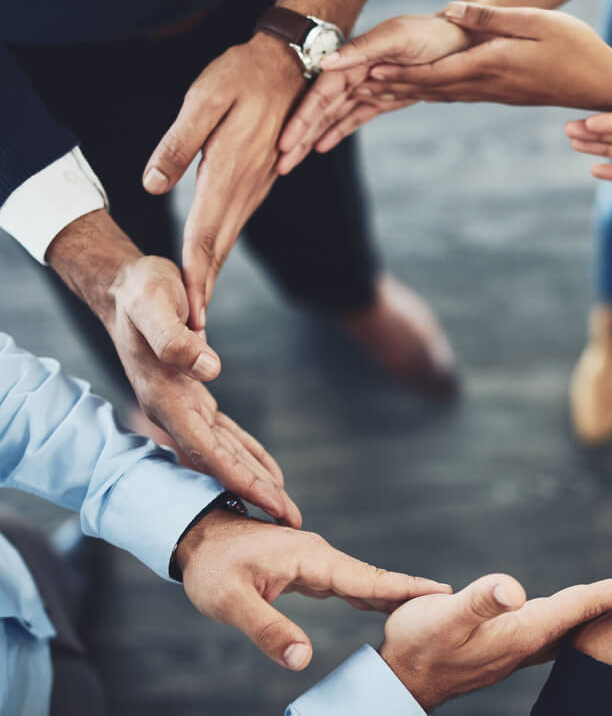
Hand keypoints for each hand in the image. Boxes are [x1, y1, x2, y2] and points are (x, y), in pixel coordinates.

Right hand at [46, 211, 299, 525]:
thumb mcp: (155, 305)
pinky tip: (266, 471)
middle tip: (292, 521)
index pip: (208, 450)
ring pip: (225, 453)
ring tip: (283, 507)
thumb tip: (209, 368)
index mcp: (166, 397)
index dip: (239, 479)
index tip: (269, 502)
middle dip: (254, 493)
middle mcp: (174, 411)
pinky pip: (225, 434)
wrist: (125, 286)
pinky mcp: (193, 395)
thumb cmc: (141, 292)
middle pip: (220, 462)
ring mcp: (183, 407)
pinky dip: (247, 453)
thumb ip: (175, 338)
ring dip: (253, 480)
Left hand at [143, 34, 307, 329]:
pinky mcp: (259, 182)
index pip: (205, 236)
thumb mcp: (203, 99)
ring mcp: (256, 187)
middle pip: (219, 248)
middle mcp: (245, 189)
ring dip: (212, 274)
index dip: (194, 277)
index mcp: (228, 173)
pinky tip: (211, 263)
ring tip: (199, 308)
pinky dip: (221, 251)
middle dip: (203, 290)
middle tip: (193, 331)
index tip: (190, 313)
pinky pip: (236, 224)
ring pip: (228, 239)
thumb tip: (152, 186)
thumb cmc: (242, 76)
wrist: (293, 68)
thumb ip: (178, 144)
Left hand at [176, 510, 450, 669]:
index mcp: (310, 558)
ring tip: (424, 604)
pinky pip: (345, 581)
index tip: (440, 590)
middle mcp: (319, 554)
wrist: (196, 534)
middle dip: (408, 589)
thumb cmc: (211, 568)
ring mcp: (313, 558)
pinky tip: (379, 601)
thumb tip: (303, 659)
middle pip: (372, 576)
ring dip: (390, 590)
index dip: (403, 587)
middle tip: (446, 599)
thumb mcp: (231, 602)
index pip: (366, 577)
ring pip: (360, 578)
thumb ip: (268, 629)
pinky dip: (367, 591)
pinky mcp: (305, 566)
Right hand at [277, 14, 474, 171]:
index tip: (285, 142)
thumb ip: (363, 49)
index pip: (320, 95)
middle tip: (279, 164)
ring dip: (310, 140)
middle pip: (320, 111)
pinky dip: (336, 134)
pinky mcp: (380, 99)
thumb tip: (328, 63)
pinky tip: (319, 149)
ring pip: (332, 119)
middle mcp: (355, 75)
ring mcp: (366, 88)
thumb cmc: (429, 35)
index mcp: (353, 60)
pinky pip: (353, 119)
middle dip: (298, 137)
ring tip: (290, 163)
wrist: (459, 43)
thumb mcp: (397, 37)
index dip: (301, 119)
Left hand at [347, 2, 611, 110]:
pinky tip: (415, 93)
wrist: (601, 83)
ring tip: (371, 96)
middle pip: (428, 88)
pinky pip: (453, 95)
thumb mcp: (538, 24)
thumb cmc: (576, 47)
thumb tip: (453, 16)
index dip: (399, 73)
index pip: (435, 72)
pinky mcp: (498, 92)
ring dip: (404, 94)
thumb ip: (494, 21)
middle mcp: (485, 85)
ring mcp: (491, 92)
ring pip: (438, 94)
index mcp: (491, 66)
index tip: (368, 75)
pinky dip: (428, 93)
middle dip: (390, 89)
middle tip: (354, 92)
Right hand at [379, 570, 611, 708]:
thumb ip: (480, 602)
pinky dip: (571, 616)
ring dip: (595, 609)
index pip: (578, 607)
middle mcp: (528, 642)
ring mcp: (518, 649)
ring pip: (569, 625)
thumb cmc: (418, 645)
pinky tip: (571, 615)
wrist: (402, 679)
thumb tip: (514, 588)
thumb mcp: (445, 617)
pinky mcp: (505, 649)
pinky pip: (552, 629)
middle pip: (582, 617)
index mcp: (522, 631)